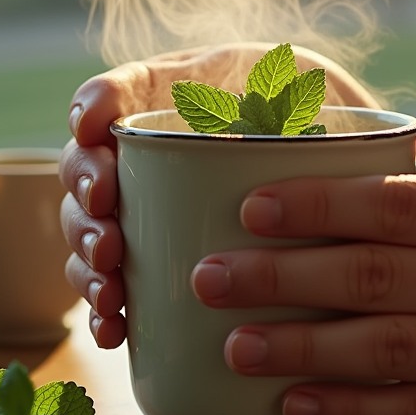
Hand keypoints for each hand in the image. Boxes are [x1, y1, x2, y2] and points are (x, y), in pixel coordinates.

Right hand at [58, 43, 379, 348]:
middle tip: (109, 232)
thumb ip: (277, 88)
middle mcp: (140, 153)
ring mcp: (142, 206)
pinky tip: (113, 329)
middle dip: (86, 203)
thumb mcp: (293, 85)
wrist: (332, 159)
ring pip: (91, 230)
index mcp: (164, 97)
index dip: (89, 109)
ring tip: (111, 287)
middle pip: (84, 171)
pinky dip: (106, 309)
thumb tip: (280, 122)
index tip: (92, 128)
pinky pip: (116, 283)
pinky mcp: (156, 257)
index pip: (108, 96)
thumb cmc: (304, 108)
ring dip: (88, 262)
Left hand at [189, 106, 415, 414]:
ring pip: (389, 346)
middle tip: (208, 274)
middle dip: (282, 273)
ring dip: (301, 345)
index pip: (402, 202)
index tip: (251, 206)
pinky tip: (296, 407)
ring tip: (231, 343)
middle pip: (378, 273)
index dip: (319, 203)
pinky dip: (354, 412)